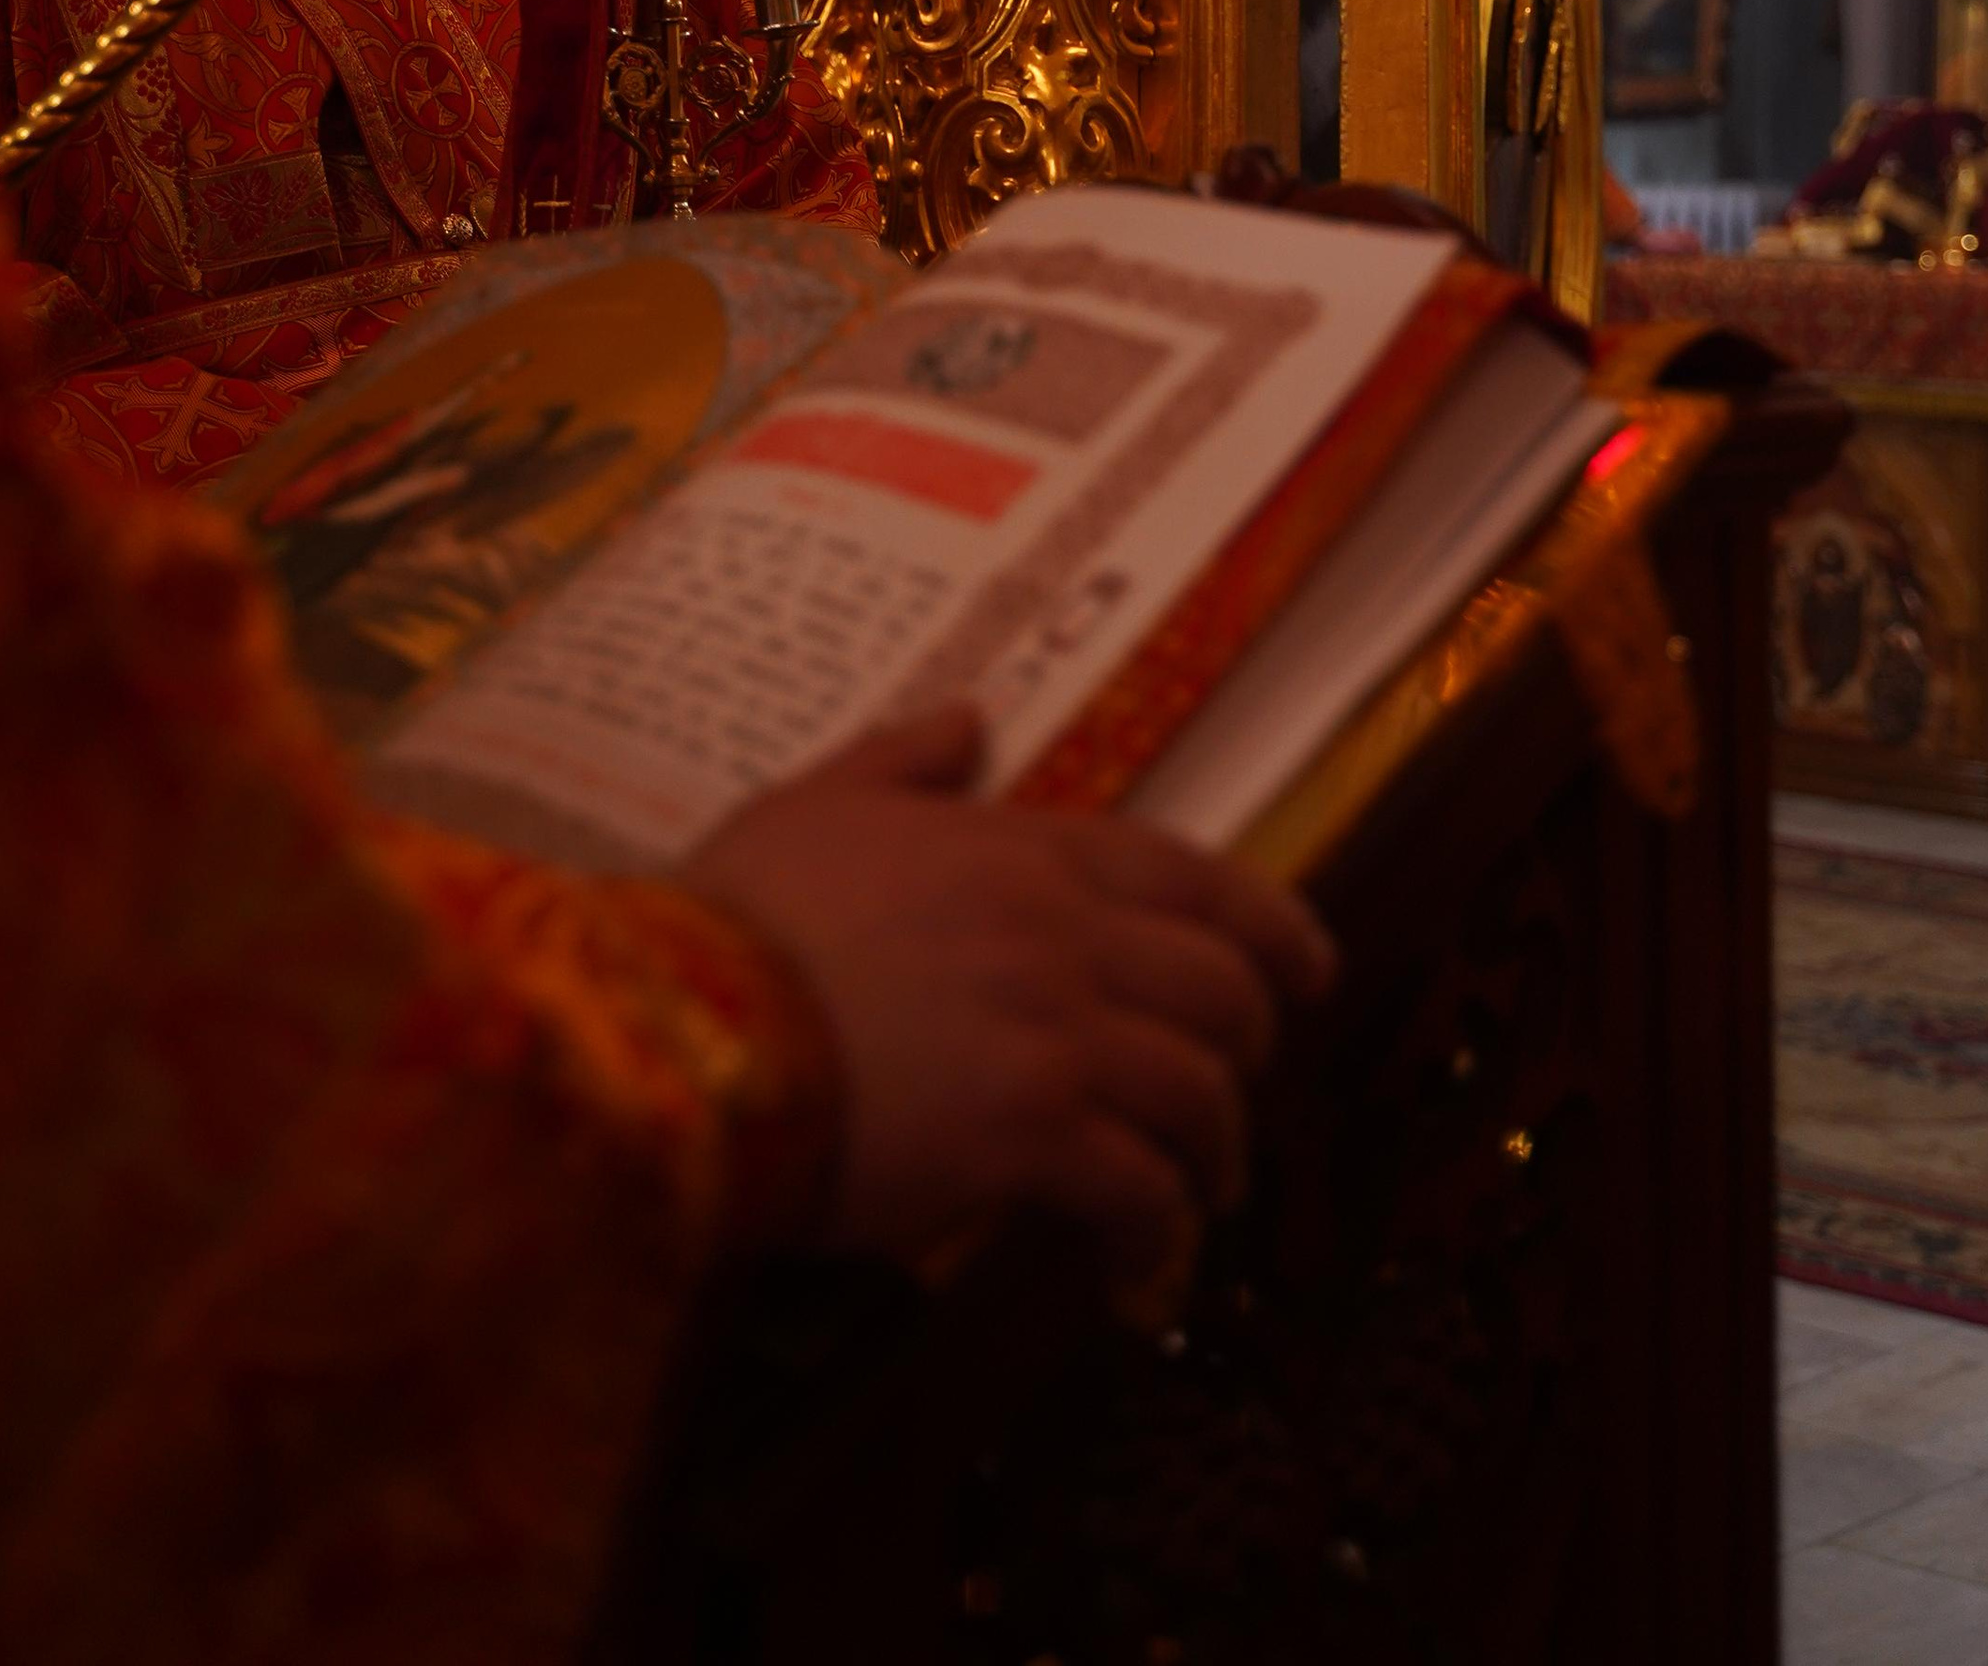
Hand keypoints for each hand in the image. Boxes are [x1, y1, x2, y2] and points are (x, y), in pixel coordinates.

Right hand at [682, 702, 1334, 1287]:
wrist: (677, 1023)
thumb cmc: (732, 916)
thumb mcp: (814, 802)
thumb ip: (904, 758)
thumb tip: (971, 721)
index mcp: (1022, 849)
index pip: (1192, 877)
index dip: (1270, 925)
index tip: (1310, 969)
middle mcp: (1061, 933)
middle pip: (1222, 989)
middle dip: (1248, 1049)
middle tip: (1236, 1094)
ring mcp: (1054, 1031)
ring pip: (1201, 1093)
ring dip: (1217, 1154)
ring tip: (1201, 1199)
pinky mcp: (1030, 1135)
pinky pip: (1142, 1189)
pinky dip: (1160, 1234)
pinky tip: (1141, 1267)